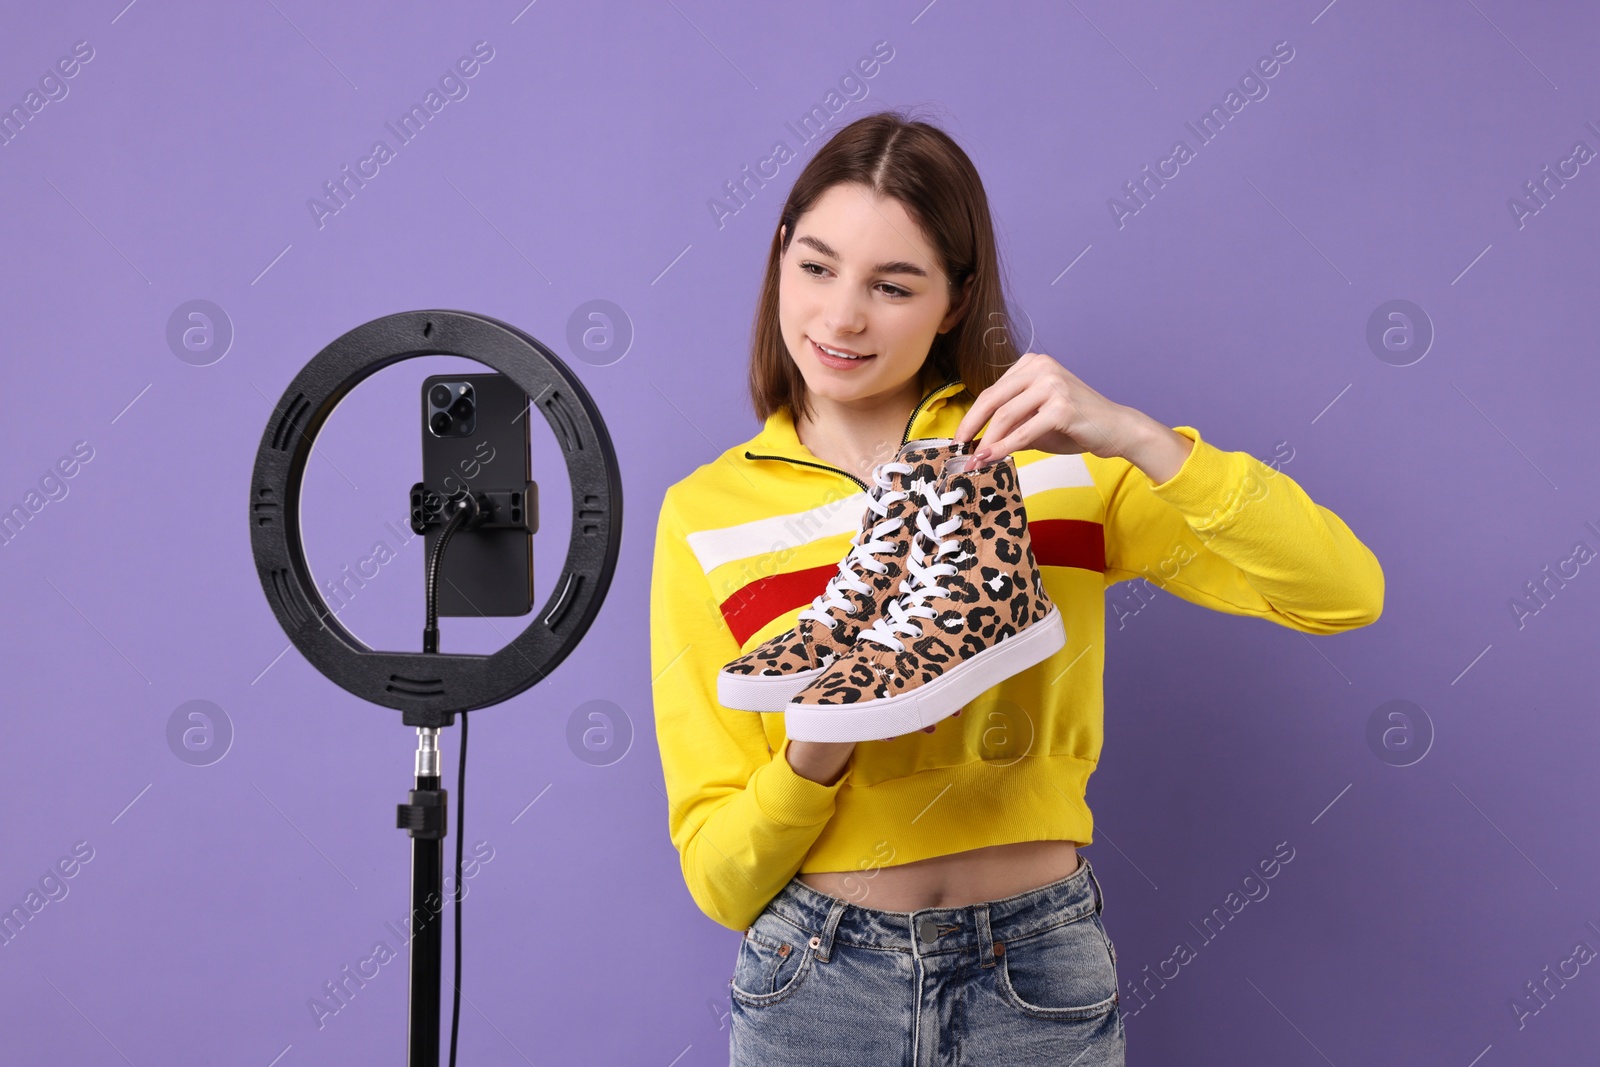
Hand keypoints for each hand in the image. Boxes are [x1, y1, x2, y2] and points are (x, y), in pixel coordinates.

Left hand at [954, 352, 1141, 464]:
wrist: (1116, 429)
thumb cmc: (1075, 425)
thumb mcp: (1035, 420)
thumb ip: (1009, 425)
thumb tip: (976, 444)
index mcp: (1032, 364)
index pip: (992, 391)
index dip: (972, 416)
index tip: (960, 438)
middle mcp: (1041, 367)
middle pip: (992, 399)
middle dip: (971, 427)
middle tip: (958, 449)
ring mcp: (1052, 384)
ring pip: (1005, 416)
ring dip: (986, 442)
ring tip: (974, 461)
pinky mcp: (1062, 406)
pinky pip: (1024, 431)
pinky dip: (1004, 448)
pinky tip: (991, 459)